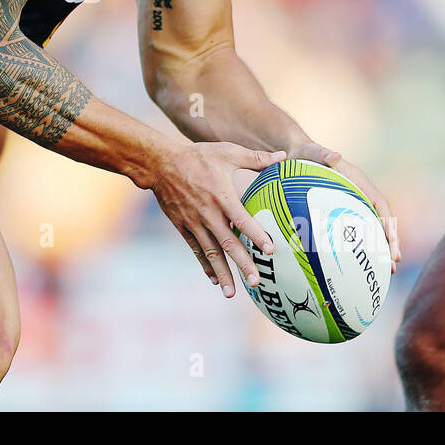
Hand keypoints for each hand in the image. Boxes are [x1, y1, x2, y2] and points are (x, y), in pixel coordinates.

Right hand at [136, 142, 286, 297]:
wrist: (161, 164)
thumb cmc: (197, 156)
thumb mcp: (226, 152)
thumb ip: (255, 158)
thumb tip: (284, 157)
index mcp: (221, 196)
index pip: (242, 220)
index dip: (256, 235)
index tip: (269, 250)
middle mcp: (208, 213)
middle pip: (228, 243)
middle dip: (242, 263)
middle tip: (256, 281)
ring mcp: (194, 222)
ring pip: (210, 252)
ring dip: (222, 272)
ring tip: (232, 293)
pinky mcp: (183, 227)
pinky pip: (196, 249)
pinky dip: (205, 265)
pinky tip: (215, 279)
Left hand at [290, 141, 399, 272]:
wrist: (296, 155)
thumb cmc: (305, 154)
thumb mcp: (313, 153)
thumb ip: (323, 154)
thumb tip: (335, 155)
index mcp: (358, 181)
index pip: (379, 204)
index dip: (388, 223)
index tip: (391, 241)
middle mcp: (359, 193)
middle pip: (380, 221)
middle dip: (390, 243)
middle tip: (392, 265)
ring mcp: (351, 204)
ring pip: (371, 228)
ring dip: (380, 248)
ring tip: (386, 271)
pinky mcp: (341, 212)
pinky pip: (355, 231)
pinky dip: (361, 246)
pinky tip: (359, 265)